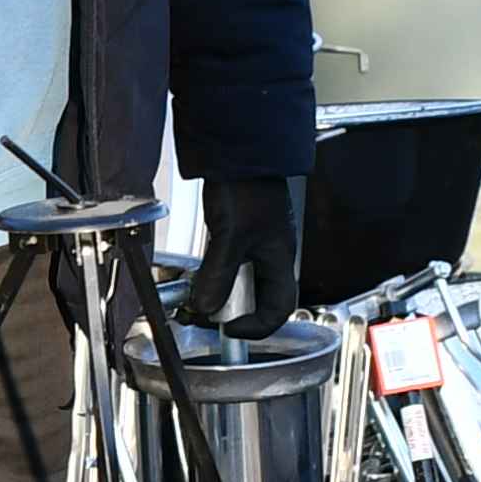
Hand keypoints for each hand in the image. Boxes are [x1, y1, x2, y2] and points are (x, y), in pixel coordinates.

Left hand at [176, 175, 300, 335]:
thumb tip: (207, 308)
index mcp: (280, 258)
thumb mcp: (229, 235)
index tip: (230, 330)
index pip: (280, 309)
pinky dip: (216, 274)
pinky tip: (200, 273)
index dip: (257, 328)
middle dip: (239, 313)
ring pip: (244, 282)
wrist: (240, 150)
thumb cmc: (246, 185)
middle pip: (262, 298)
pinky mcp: (240, 230)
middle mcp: (272, 253)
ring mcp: (257, 242)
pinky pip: (231, 263)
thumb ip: (219, 275)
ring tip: (202, 298)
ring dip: (224, 293)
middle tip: (212, 318)